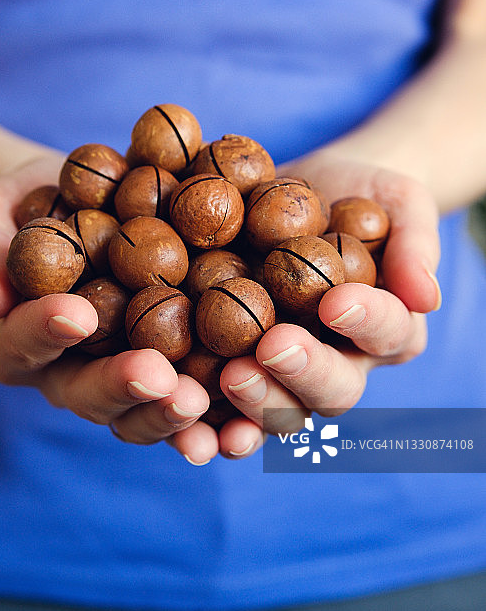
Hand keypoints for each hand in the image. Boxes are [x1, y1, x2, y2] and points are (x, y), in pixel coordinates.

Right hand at [0, 155, 235, 464]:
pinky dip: (220, 419)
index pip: (22, 342)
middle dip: (124, 388)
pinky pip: (195, 404)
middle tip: (158, 378)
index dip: (44, 332)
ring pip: (143, 414)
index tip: (75, 313)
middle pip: (90, 395)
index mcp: (18, 340)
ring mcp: (122, 380)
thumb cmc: (30, 204)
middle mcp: (68, 374)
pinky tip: (247, 423)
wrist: (78, 210)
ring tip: (205, 402)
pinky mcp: (172, 374)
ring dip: (174, 414)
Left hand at [219, 156, 440, 433]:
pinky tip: (185, 407)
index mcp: (386, 327)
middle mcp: (340, 362)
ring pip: (280, 408)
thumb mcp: (399, 201)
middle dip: (304, 373)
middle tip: (273, 347)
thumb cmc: (363, 194)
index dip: (367, 322)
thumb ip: (416, 244)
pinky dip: (207, 416)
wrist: (306, 194)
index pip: (387, 333)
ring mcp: (286, 371)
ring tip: (226, 377)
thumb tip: (425, 297)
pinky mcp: (237, 363)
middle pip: (332, 389)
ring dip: (255, 402)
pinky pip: (224, 403)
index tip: (337, 300)